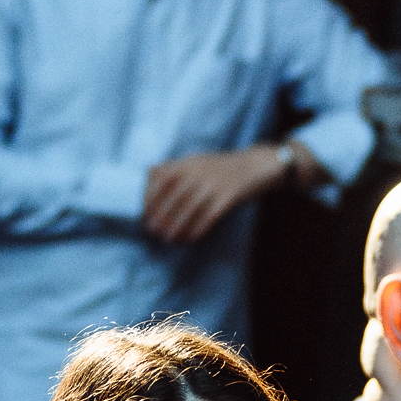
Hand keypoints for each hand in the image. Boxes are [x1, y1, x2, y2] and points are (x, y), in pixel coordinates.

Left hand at [143, 146, 288, 242]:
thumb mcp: (199, 161)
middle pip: (174, 196)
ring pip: (190, 208)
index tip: (144, 212)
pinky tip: (190, 239)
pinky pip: (209, 217)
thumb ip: (177, 168)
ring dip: (177, 225)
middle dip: (161, 215)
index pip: (162, 177)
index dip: (151, 196)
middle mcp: (200, 171)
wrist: (256, 166)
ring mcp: (214, 184)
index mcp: (190, 162)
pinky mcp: (228, 198)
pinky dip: (198, 229)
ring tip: (168, 238)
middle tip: (152, 230)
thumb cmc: (223, 167)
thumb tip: (148, 173)